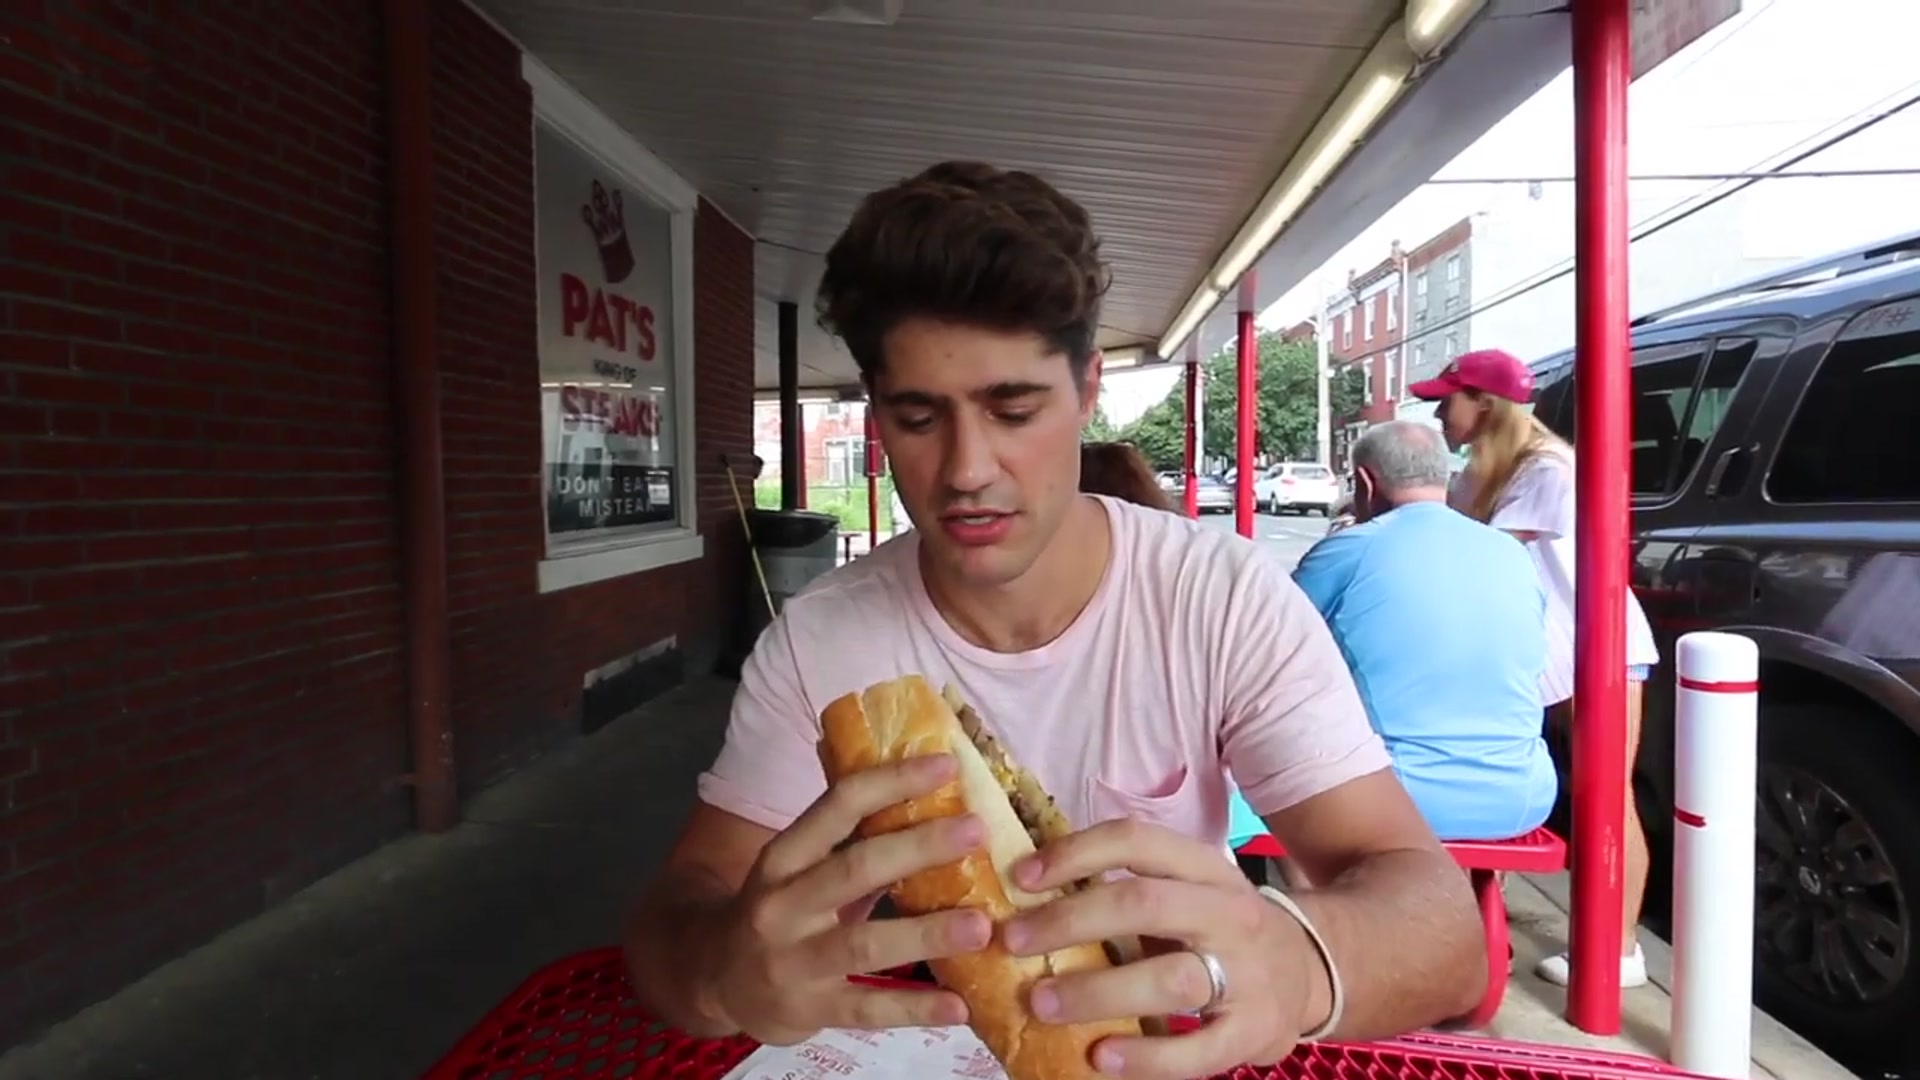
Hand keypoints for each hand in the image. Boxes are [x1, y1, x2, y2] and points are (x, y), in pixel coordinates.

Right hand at [703, 754, 994, 1044]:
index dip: (892, 782)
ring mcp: (793, 962)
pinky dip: (915, 1009)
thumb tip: (924, 791)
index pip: (837, 806)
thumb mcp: (794, 867)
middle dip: (919, 847)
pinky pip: (868, 1009)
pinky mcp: (810, 1009)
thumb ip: (848, 838)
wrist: (713, 978)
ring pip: (865, 944)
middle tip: (977, 831)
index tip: (946, 766)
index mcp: (783, 857)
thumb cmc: (776, 909)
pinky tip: (959, 1006)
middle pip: (855, 868)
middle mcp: (782, 905)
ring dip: (926, 934)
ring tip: (983, 926)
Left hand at [1001, 820, 1326, 1079]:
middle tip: (1013, 941)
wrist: (1311, 972)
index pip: (1138, 841)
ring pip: (1170, 978)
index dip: (1076, 853)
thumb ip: (1126, 890)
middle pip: (1145, 904)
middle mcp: (1230, 913)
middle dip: (1070, 921)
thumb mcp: (1189, 890)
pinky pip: (1196, 1049)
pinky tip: (1098, 1057)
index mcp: (1206, 869)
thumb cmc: (1221, 929)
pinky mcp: (1254, 1032)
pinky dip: (1145, 1057)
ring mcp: (1248, 974)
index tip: (1021, 876)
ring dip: (1096, 992)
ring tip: (1041, 1003)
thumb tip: (1028, 892)